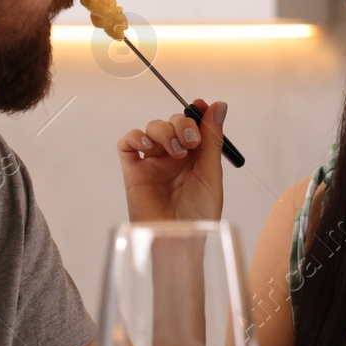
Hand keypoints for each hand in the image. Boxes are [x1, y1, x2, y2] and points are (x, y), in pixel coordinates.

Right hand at [117, 98, 226, 221]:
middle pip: (173, 122)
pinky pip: (127, 144)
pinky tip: (148, 146)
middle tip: (192, 141)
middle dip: (182, 124)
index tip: (202, 106)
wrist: (179, 240)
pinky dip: (135, 137)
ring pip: (152, 128)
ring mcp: (153, 163)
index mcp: (196, 158)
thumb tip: (218, 105)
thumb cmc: (199, 214)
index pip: (194, 125)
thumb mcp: (211, 173)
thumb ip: (212, 139)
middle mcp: (174, 157)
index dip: (197, 112)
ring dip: (165, 131)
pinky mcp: (134, 172)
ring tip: (176, 151)